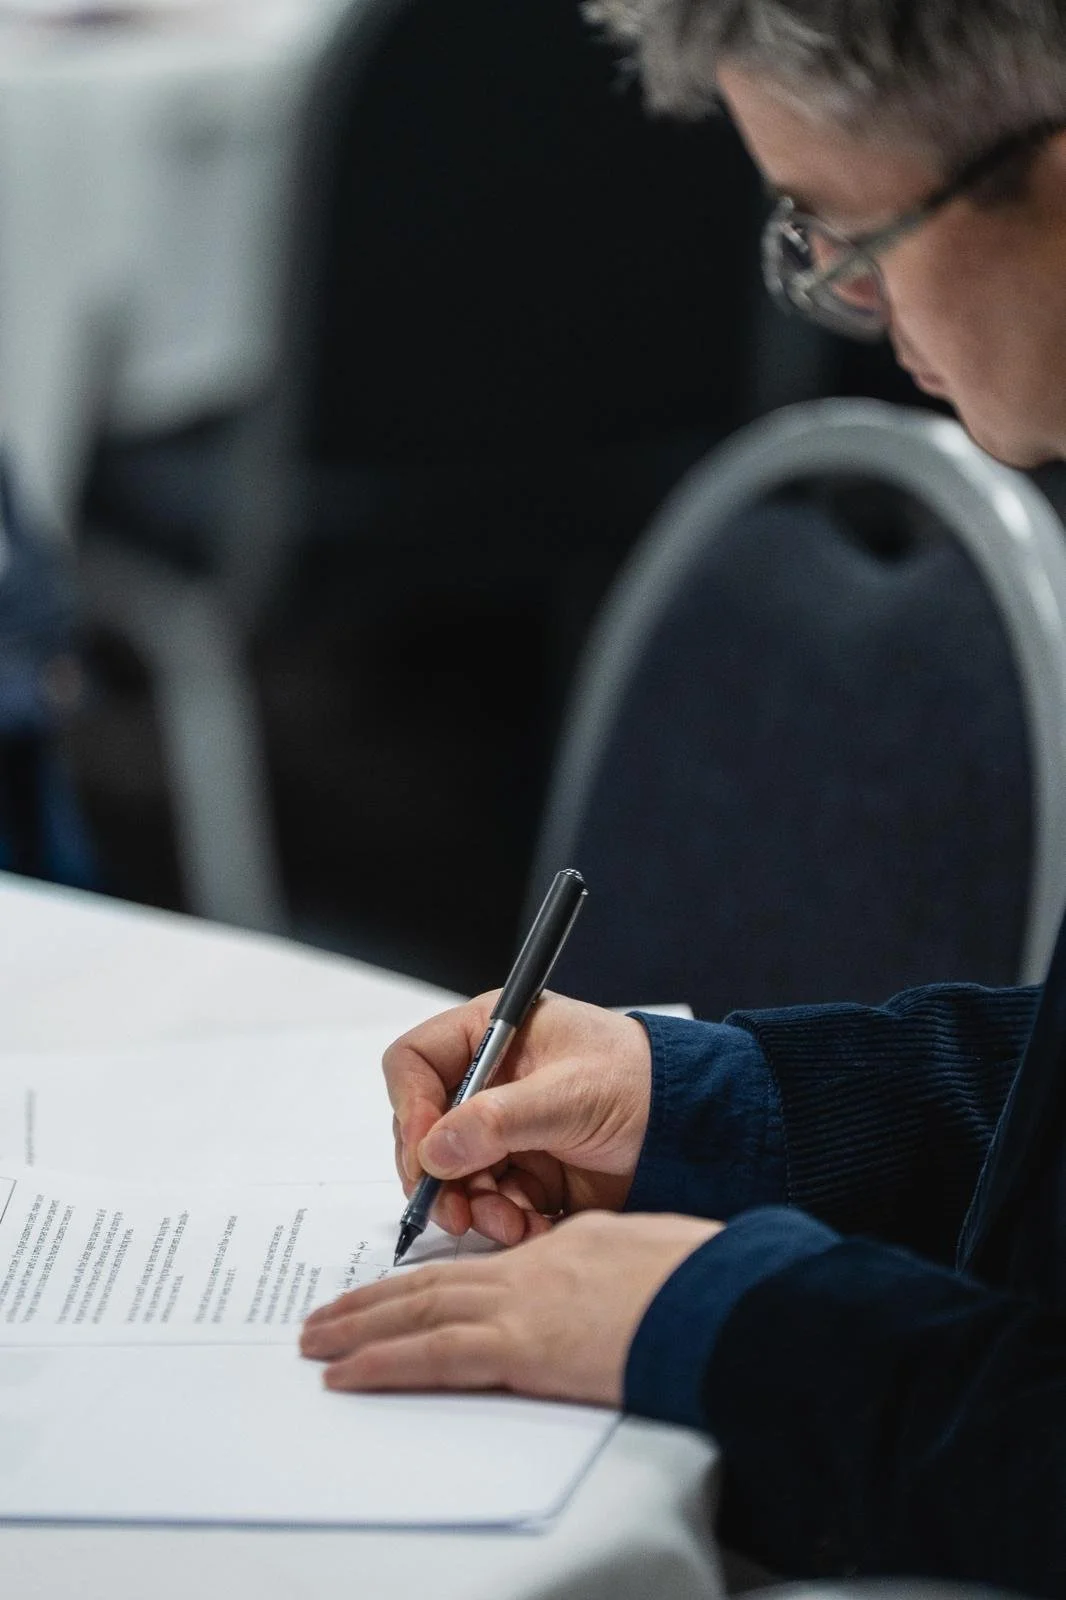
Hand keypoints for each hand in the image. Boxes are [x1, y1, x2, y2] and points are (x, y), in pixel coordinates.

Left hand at [301, 1211, 723, 1405]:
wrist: (728, 1299)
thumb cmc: (713, 1286)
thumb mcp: (656, 1266)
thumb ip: (615, 1275)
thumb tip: (603, 1295)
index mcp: (567, 1246)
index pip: (485, 1267)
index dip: (436, 1279)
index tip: (402, 1294)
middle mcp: (534, 1267)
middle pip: (436, 1282)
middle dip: (376, 1300)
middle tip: (327, 1316)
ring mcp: (525, 1304)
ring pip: (421, 1312)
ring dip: (362, 1327)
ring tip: (317, 1341)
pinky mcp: (523, 1345)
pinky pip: (436, 1356)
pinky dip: (384, 1363)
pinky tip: (349, 1374)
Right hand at [385, 992, 652, 1245]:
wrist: (697, 1130)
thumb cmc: (642, 1083)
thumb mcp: (569, 1095)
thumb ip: (498, 1120)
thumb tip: (434, 1150)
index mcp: (493, 1034)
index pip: (415, 1064)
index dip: (411, 1107)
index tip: (425, 1153)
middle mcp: (490, 1081)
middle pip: (425, 1129)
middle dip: (437, 1175)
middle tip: (452, 1210)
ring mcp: (505, 1129)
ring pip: (453, 1175)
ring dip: (473, 1206)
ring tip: (508, 1222)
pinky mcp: (524, 1171)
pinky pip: (489, 1202)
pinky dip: (503, 1221)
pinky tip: (532, 1226)